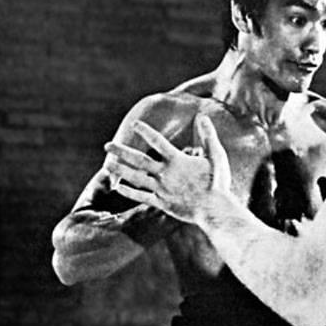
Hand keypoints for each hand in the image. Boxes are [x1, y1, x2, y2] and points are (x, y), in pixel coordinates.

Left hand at [103, 115, 231, 221]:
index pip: (158, 141)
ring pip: (136, 178)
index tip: (134, 124)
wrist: (215, 209)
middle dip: (122, 152)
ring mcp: (161, 189)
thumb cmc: (218, 181)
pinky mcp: (162, 203)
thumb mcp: (216, 155)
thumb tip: (203, 116)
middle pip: (139, 160)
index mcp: (177, 160)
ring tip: (107, 164)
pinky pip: (141, 197)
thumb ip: (208, 135)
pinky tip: (118, 187)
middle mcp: (165, 173)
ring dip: (120, 170)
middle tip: (107, 145)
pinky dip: (129, 191)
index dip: (145, 131)